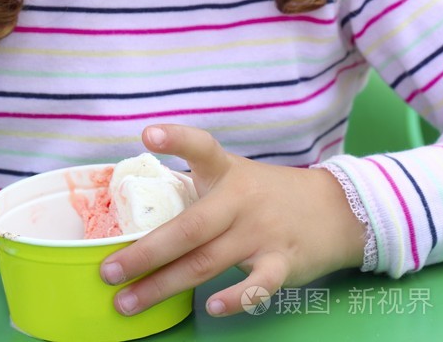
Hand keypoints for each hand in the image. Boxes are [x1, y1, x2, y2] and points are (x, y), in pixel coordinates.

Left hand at [100, 124, 364, 317]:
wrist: (333, 209)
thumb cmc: (267, 195)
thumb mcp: (234, 177)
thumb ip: (196, 188)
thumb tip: (140, 208)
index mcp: (226, 172)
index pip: (201, 148)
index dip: (176, 139)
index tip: (148, 134)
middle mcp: (240, 200)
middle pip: (189, 228)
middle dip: (145, 252)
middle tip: (108, 271)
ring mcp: (261, 232)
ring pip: (207, 262)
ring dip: (164, 285)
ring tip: (128, 301)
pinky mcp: (283, 262)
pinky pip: (258, 285)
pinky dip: (236, 298)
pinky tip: (212, 308)